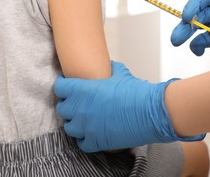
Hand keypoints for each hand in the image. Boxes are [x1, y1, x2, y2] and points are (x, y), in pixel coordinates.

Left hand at [54, 61, 204, 151]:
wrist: (150, 112)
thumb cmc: (136, 92)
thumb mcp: (121, 74)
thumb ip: (110, 69)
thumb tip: (109, 66)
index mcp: (82, 90)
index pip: (59, 88)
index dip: (64, 86)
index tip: (68, 86)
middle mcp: (80, 108)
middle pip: (62, 108)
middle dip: (69, 105)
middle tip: (78, 103)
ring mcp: (86, 127)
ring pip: (69, 127)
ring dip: (75, 123)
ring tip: (84, 119)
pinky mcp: (95, 141)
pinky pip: (81, 143)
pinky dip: (85, 139)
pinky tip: (92, 133)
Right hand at [171, 0, 209, 54]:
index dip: (194, 3)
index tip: (186, 16)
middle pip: (199, 14)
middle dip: (186, 24)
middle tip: (177, 36)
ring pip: (199, 28)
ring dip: (188, 35)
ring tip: (178, 43)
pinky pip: (205, 41)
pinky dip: (199, 46)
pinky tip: (198, 52)